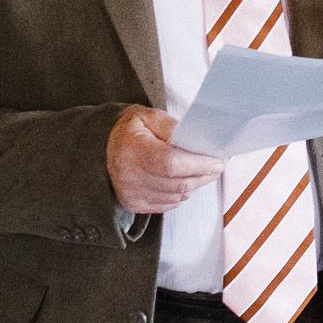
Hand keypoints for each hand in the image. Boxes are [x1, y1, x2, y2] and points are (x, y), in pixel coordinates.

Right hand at [106, 106, 224, 214]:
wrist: (105, 147)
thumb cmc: (132, 130)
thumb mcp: (151, 118)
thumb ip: (173, 128)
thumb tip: (199, 141)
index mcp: (133, 150)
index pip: (171, 164)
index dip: (198, 164)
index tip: (217, 161)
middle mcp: (129, 176)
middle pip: (178, 184)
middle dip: (204, 175)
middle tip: (216, 166)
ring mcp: (131, 194)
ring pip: (177, 196)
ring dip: (195, 185)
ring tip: (202, 171)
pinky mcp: (135, 204)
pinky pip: (169, 204)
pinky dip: (181, 194)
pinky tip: (183, 181)